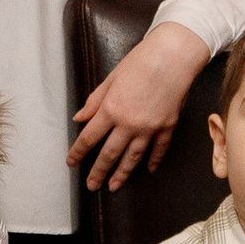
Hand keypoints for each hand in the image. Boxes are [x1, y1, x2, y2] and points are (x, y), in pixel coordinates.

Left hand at [68, 21, 212, 192]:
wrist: (173, 57)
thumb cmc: (139, 62)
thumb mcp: (110, 79)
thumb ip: (94, 102)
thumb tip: (79, 119)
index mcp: (111, 109)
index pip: (89, 137)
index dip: (78, 152)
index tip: (71, 162)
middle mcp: (129, 123)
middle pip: (109, 154)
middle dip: (98, 172)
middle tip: (91, 186)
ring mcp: (150, 128)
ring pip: (133, 157)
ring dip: (122, 173)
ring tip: (114, 186)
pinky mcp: (167, 127)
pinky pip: (158, 149)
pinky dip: (153, 160)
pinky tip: (148, 169)